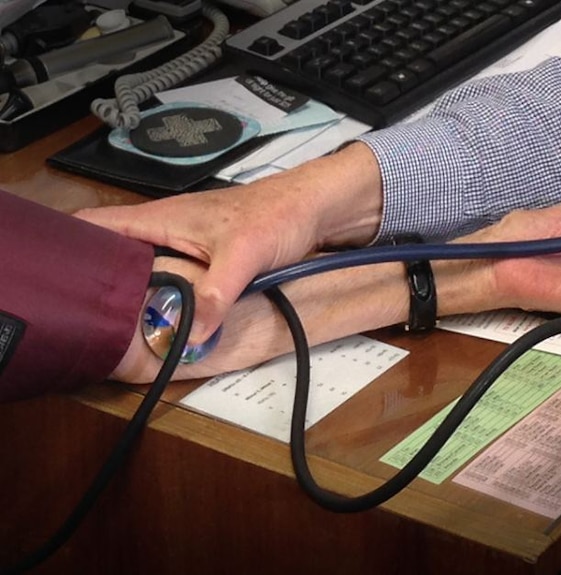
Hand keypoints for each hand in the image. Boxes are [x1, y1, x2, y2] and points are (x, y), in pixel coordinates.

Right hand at [76, 143, 383, 343]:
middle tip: (90, 320)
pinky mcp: (203, 257)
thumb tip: (190, 334)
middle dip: (99, 283)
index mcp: (161, 218)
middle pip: (114, 254)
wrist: (312, 208)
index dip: (72, 251)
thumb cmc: (277, 215)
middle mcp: (165, 228)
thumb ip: (215, 293)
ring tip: (118, 326)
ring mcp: (183, 243)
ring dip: (133, 293)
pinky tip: (162, 319)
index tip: (60, 285)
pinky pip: (170, 277)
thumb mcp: (244, 256)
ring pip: (143, 268)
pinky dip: (163, 296)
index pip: (96, 226)